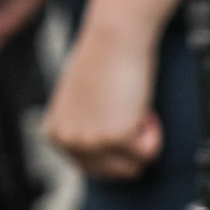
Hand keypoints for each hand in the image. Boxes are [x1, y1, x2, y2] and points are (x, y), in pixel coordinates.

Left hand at [43, 18, 160, 180]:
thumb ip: (86, 132)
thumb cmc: (102, 62)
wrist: (114, 36)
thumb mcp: (81, 105)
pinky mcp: (116, 136)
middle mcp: (68, 141)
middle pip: (113, 172)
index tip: (114, 114)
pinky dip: (153, 132)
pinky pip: (149, 152)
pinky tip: (141, 106)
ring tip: (132, 106)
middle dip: (130, 148)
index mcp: (56, 134)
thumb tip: (102, 159)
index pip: (92, 167)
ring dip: (142, 139)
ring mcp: (90, 141)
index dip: (113, 144)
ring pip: (133, 166)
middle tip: (127, 111)